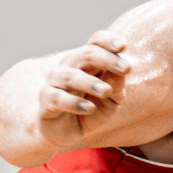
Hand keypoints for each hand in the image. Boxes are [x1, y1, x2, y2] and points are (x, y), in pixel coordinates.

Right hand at [36, 31, 129, 149]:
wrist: (67, 131)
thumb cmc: (92, 108)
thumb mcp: (111, 99)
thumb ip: (116, 86)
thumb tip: (121, 72)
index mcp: (88, 62)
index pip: (96, 42)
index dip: (108, 41)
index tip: (123, 46)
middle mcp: (70, 66)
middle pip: (85, 54)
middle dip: (107, 59)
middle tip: (125, 68)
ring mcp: (55, 82)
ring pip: (69, 75)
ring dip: (90, 82)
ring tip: (106, 91)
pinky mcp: (46, 100)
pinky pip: (56, 97)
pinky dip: (73, 102)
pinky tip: (89, 108)